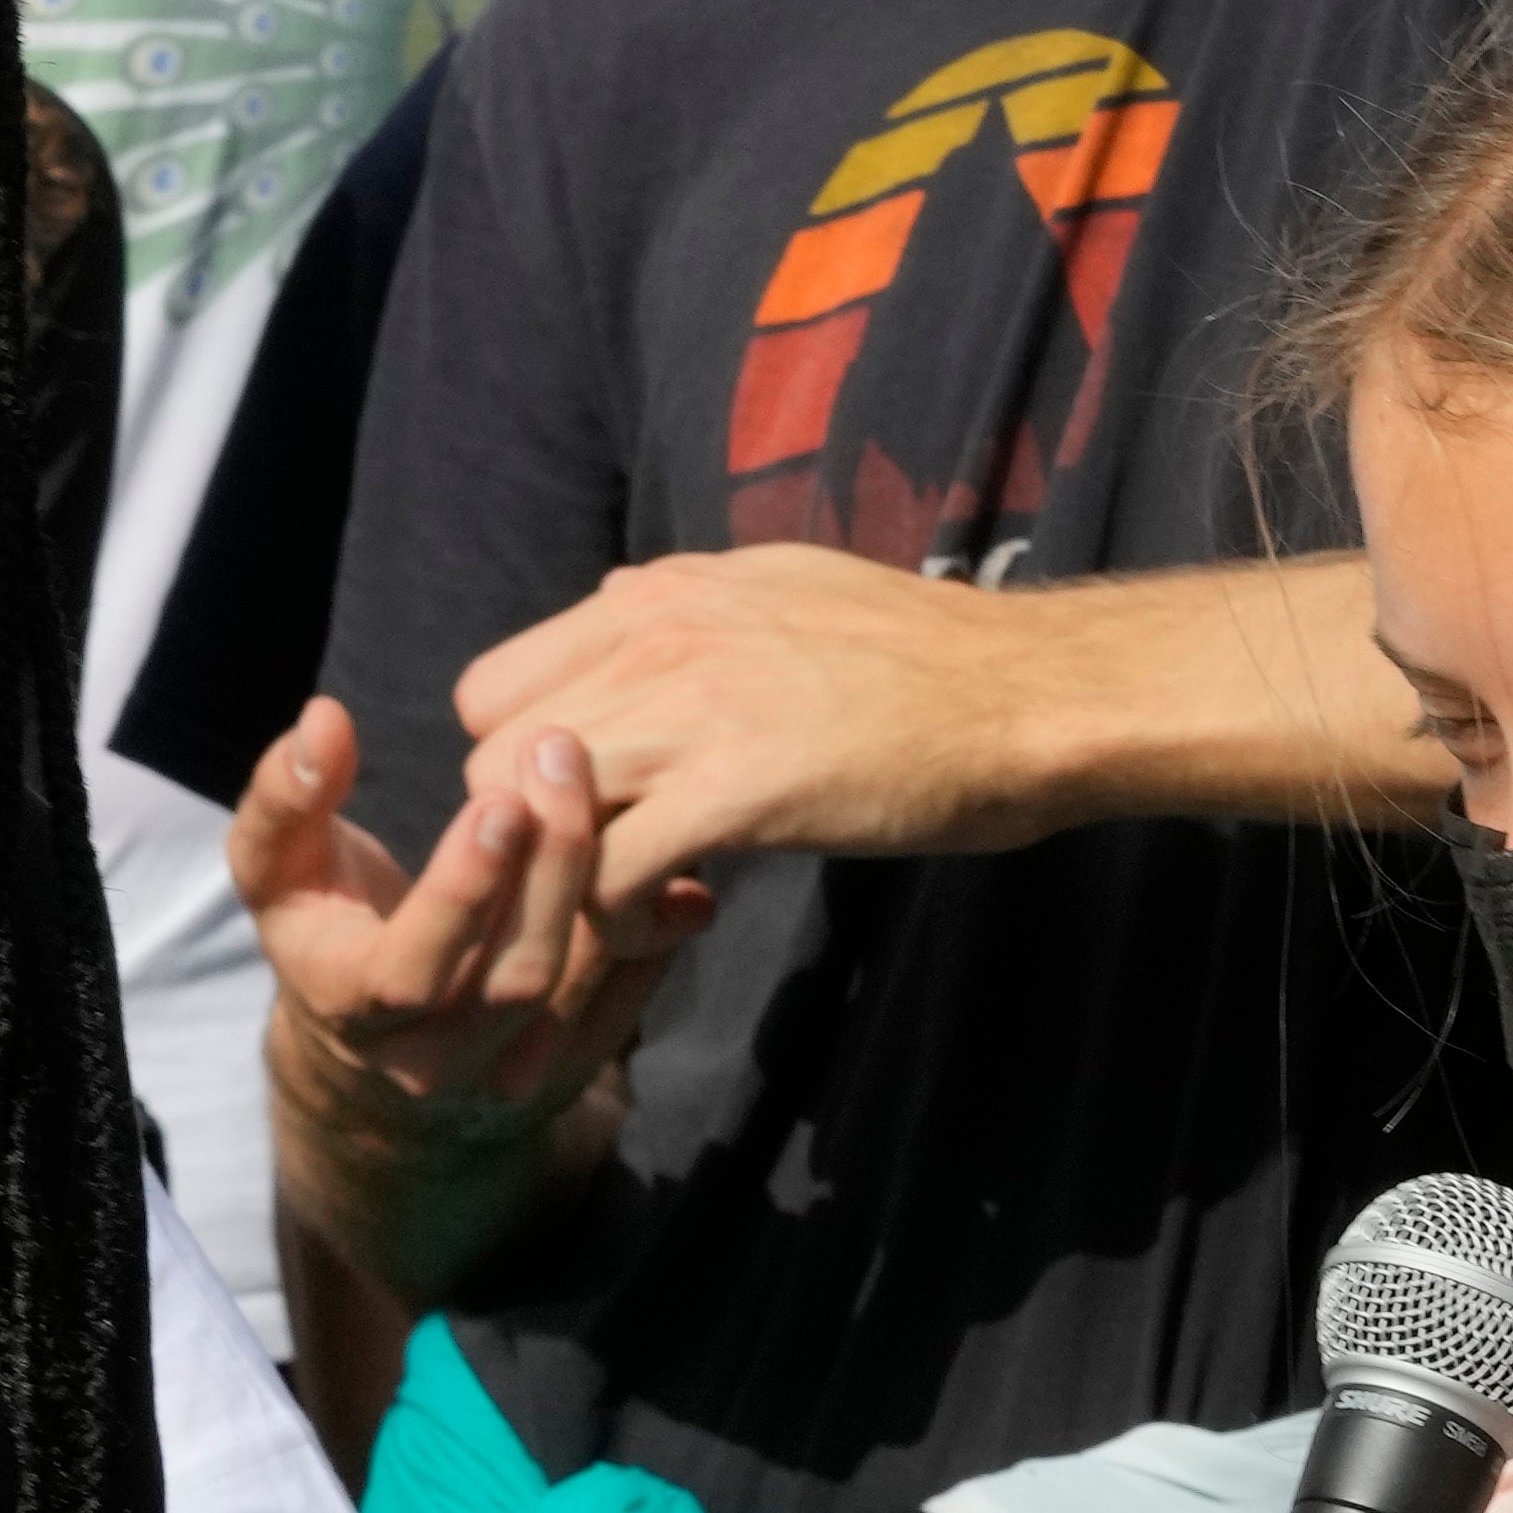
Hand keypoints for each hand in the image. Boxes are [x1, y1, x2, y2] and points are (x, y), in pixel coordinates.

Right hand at [231, 699, 708, 1297]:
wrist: (377, 1031)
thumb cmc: (322, 922)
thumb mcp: (277, 865)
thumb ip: (286, 794)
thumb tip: (324, 720)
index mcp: (353, 1010)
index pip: (410, 970)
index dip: (460, 892)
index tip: (499, 800)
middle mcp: (432, 1060)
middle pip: (513, 976)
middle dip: (548, 863)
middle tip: (563, 753)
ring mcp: (508, 1071)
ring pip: (577, 984)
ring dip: (603, 880)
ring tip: (617, 781)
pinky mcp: (571, 1062)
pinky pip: (627, 994)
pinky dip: (653, 923)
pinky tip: (670, 851)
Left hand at [448, 547, 1058, 903]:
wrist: (1022, 693)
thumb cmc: (921, 658)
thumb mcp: (779, 592)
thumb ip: (687, 612)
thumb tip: (626, 612)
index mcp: (654, 594)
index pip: (494, 688)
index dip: (521, 766)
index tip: (590, 806)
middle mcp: (651, 638)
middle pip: (490, 762)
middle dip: (531, 838)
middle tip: (604, 867)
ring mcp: (688, 711)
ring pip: (530, 823)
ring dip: (568, 885)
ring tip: (638, 903)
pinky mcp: (734, 791)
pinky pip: (609, 876)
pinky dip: (624, 920)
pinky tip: (686, 916)